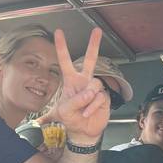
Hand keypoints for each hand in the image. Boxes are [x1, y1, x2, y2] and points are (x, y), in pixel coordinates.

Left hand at [49, 29, 109, 144]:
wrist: (83, 131)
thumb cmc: (70, 119)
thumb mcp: (63, 111)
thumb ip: (75, 100)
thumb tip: (89, 92)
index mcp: (71, 81)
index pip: (65, 61)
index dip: (62, 47)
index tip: (59, 33)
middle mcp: (84, 81)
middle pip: (90, 60)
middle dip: (94, 45)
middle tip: (97, 31)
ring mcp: (94, 89)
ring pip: (94, 84)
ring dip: (87, 99)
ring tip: (82, 109)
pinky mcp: (104, 97)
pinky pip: (99, 98)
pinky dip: (92, 107)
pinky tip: (88, 113)